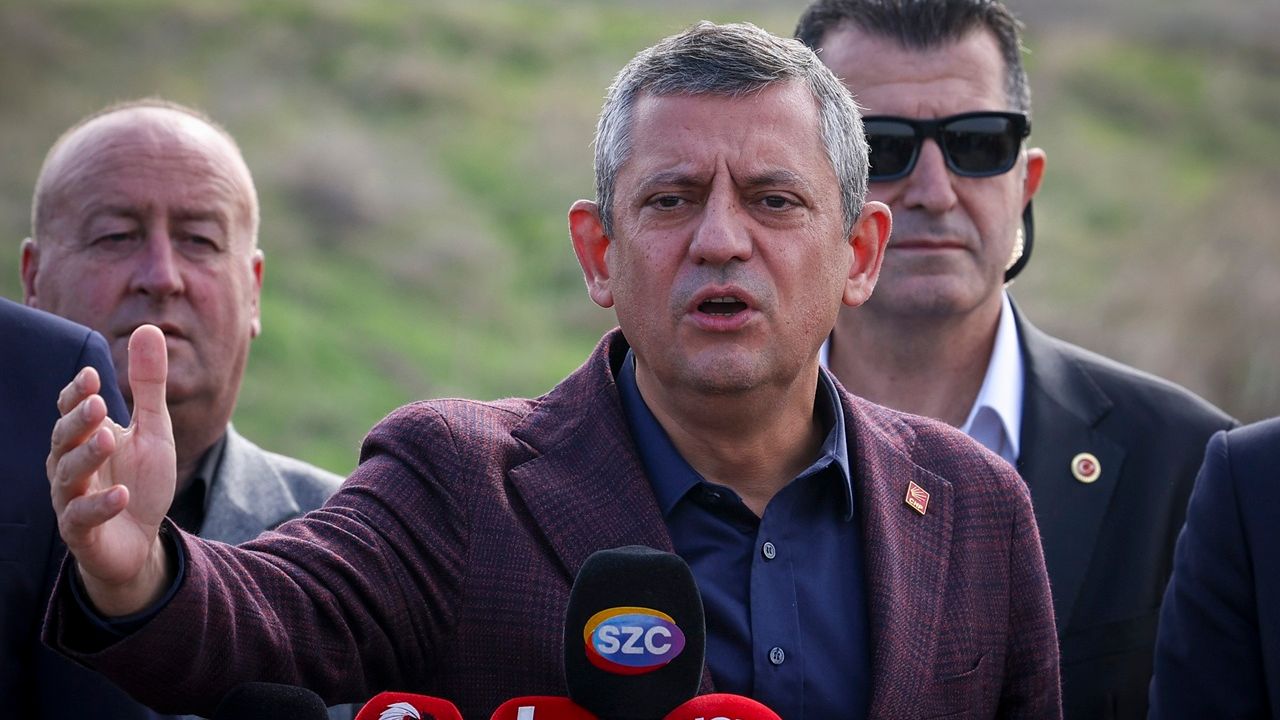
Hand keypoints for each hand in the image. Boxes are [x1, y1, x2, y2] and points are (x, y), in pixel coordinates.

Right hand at [48, 325, 176, 615]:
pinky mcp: (82, 531)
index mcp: (85, 438)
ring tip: (109, 439)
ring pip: (68, 475)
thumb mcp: (153, 429)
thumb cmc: (140, 481)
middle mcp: (71, 465)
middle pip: (64, 439)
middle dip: (78, 421)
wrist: (140, 542)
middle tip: (98, 404)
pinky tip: (121, 494)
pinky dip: (100, 506)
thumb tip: (148, 328)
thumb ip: (148, 385)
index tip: (93, 375)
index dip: (78, 394)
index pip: (72, 409)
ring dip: (87, 457)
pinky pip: (82, 517)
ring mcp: (72, 499)